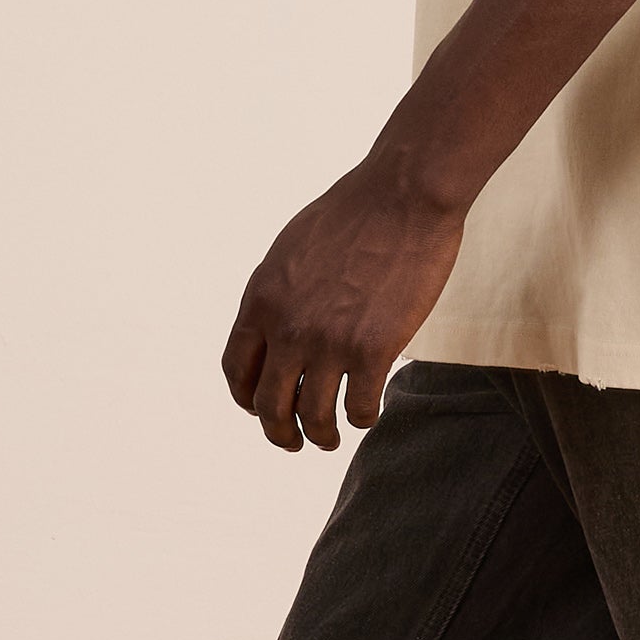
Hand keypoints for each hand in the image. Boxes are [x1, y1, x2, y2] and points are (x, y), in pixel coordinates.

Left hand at [221, 153, 465, 450]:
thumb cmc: (354, 214)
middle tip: (293, 442)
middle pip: (268, 405)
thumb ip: (278, 293)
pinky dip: (361, 419)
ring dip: (320, 436)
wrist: (402, 197)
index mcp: (261, 300)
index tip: (261, 409)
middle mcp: (287, 328)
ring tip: (330, 439)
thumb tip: (275, 327)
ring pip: (312, 417)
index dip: (246, 399)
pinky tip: (368, 413)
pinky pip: (358, 408)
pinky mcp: (373, 350)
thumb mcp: (292, 250)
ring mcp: (329, 342)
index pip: (236, 370)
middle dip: (278, 432)